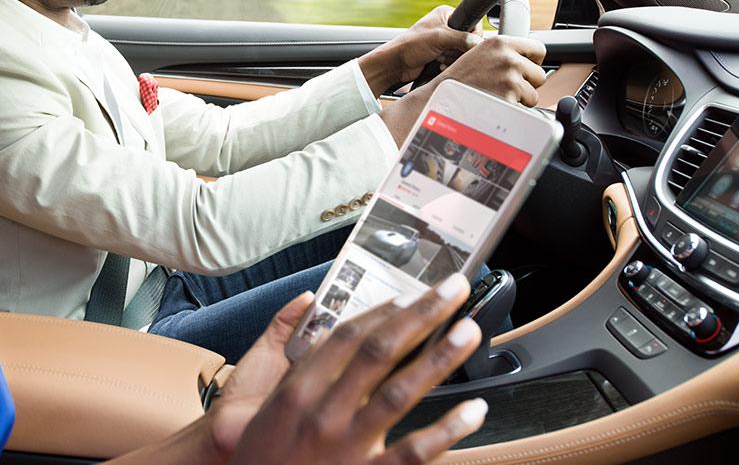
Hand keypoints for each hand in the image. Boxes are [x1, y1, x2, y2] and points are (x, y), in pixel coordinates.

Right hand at [207, 275, 486, 464]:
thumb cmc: (264, 454)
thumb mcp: (268, 402)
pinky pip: (414, 453)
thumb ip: (293, 356)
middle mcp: (323, 413)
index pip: (346, 337)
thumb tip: (310, 302)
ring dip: (439, 359)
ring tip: (469, 331)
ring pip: (399, 394)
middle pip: (378, 352)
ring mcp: (347, 446)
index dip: (383, 311)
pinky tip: (474, 410)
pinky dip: (447, 430)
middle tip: (453, 289)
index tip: (413, 293)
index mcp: (297, 390)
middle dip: (421, 316)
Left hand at [360, 5, 483, 95]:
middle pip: (468, 40)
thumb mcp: (439, 38)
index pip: (472, 23)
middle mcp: (445, 25)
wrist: (396, 64)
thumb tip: (479, 43)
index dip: (471, 36)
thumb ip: (462, 38)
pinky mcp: (440, 53)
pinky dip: (448, 64)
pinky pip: (454, 60)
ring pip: (462, 52)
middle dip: (458, 50)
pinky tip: (437, 65)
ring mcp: (443, 40)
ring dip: (452, 59)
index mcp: (446, 14)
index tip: (463, 44)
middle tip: (445, 53)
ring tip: (439, 59)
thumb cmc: (411, 46)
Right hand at [432, 34, 546, 106]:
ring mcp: (509, 78)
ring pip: (533, 94)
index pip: (539, 49)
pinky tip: (496, 104)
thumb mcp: (481, 53)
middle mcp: (508, 58)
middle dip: (526, 84)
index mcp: (501, 43)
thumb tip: (529, 59)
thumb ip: (504, 53)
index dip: (533, 62)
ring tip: (498, 96)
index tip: (525, 69)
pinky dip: (513, 110)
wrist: (441, 96)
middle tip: (505, 86)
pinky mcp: (508, 98)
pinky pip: (524, 109)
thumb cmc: (459, 79)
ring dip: (520, 99)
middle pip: (539, 75)